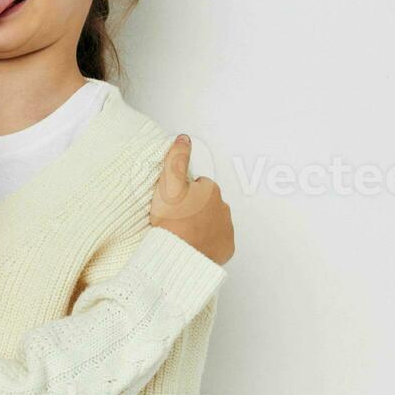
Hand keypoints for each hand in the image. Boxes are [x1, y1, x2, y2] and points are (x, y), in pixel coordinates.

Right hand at [149, 135, 234, 265]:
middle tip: (176, 219)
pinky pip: (217, 242)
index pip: (198, 186)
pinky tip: (193, 245)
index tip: (174, 203)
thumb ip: (176, 158)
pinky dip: (207, 243)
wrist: (178, 256)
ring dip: (201, 225)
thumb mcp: (168, 184)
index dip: (184, 193)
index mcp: (211, 190)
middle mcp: (223, 208)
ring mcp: (226, 229)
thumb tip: (184, 139)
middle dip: (195, 209)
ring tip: (182, 233)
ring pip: (213, 222)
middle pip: (207, 204)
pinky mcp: (226, 248)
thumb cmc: (172, 221)